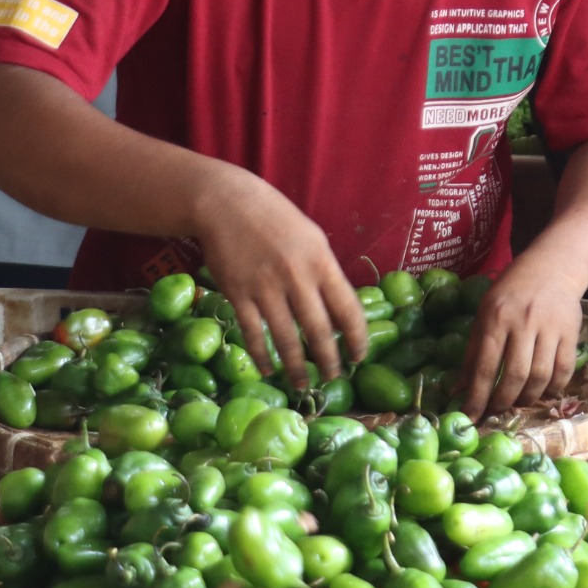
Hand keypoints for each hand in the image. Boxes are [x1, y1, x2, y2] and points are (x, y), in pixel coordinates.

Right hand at [191, 166, 369, 387]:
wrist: (227, 204)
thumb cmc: (275, 219)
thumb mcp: (312, 239)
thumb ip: (324, 273)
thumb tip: (337, 310)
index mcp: (322, 263)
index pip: (348, 309)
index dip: (357, 338)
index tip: (360, 356)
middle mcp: (298, 278)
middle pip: (319, 331)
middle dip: (329, 360)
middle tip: (334, 378)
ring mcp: (266, 288)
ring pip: (287, 338)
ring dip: (297, 366)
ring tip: (303, 384)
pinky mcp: (239, 294)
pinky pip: (254, 333)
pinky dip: (262, 355)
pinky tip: (268, 369)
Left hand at [460, 257, 587, 415]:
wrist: (552, 267)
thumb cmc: (511, 293)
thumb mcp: (484, 313)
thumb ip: (472, 351)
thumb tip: (459, 390)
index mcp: (496, 317)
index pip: (484, 366)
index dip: (476, 397)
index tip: (470, 419)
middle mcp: (524, 322)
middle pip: (515, 376)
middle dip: (502, 402)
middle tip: (495, 411)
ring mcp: (550, 328)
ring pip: (540, 376)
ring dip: (527, 398)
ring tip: (518, 402)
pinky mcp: (571, 333)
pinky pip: (564, 370)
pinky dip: (553, 388)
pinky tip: (543, 392)